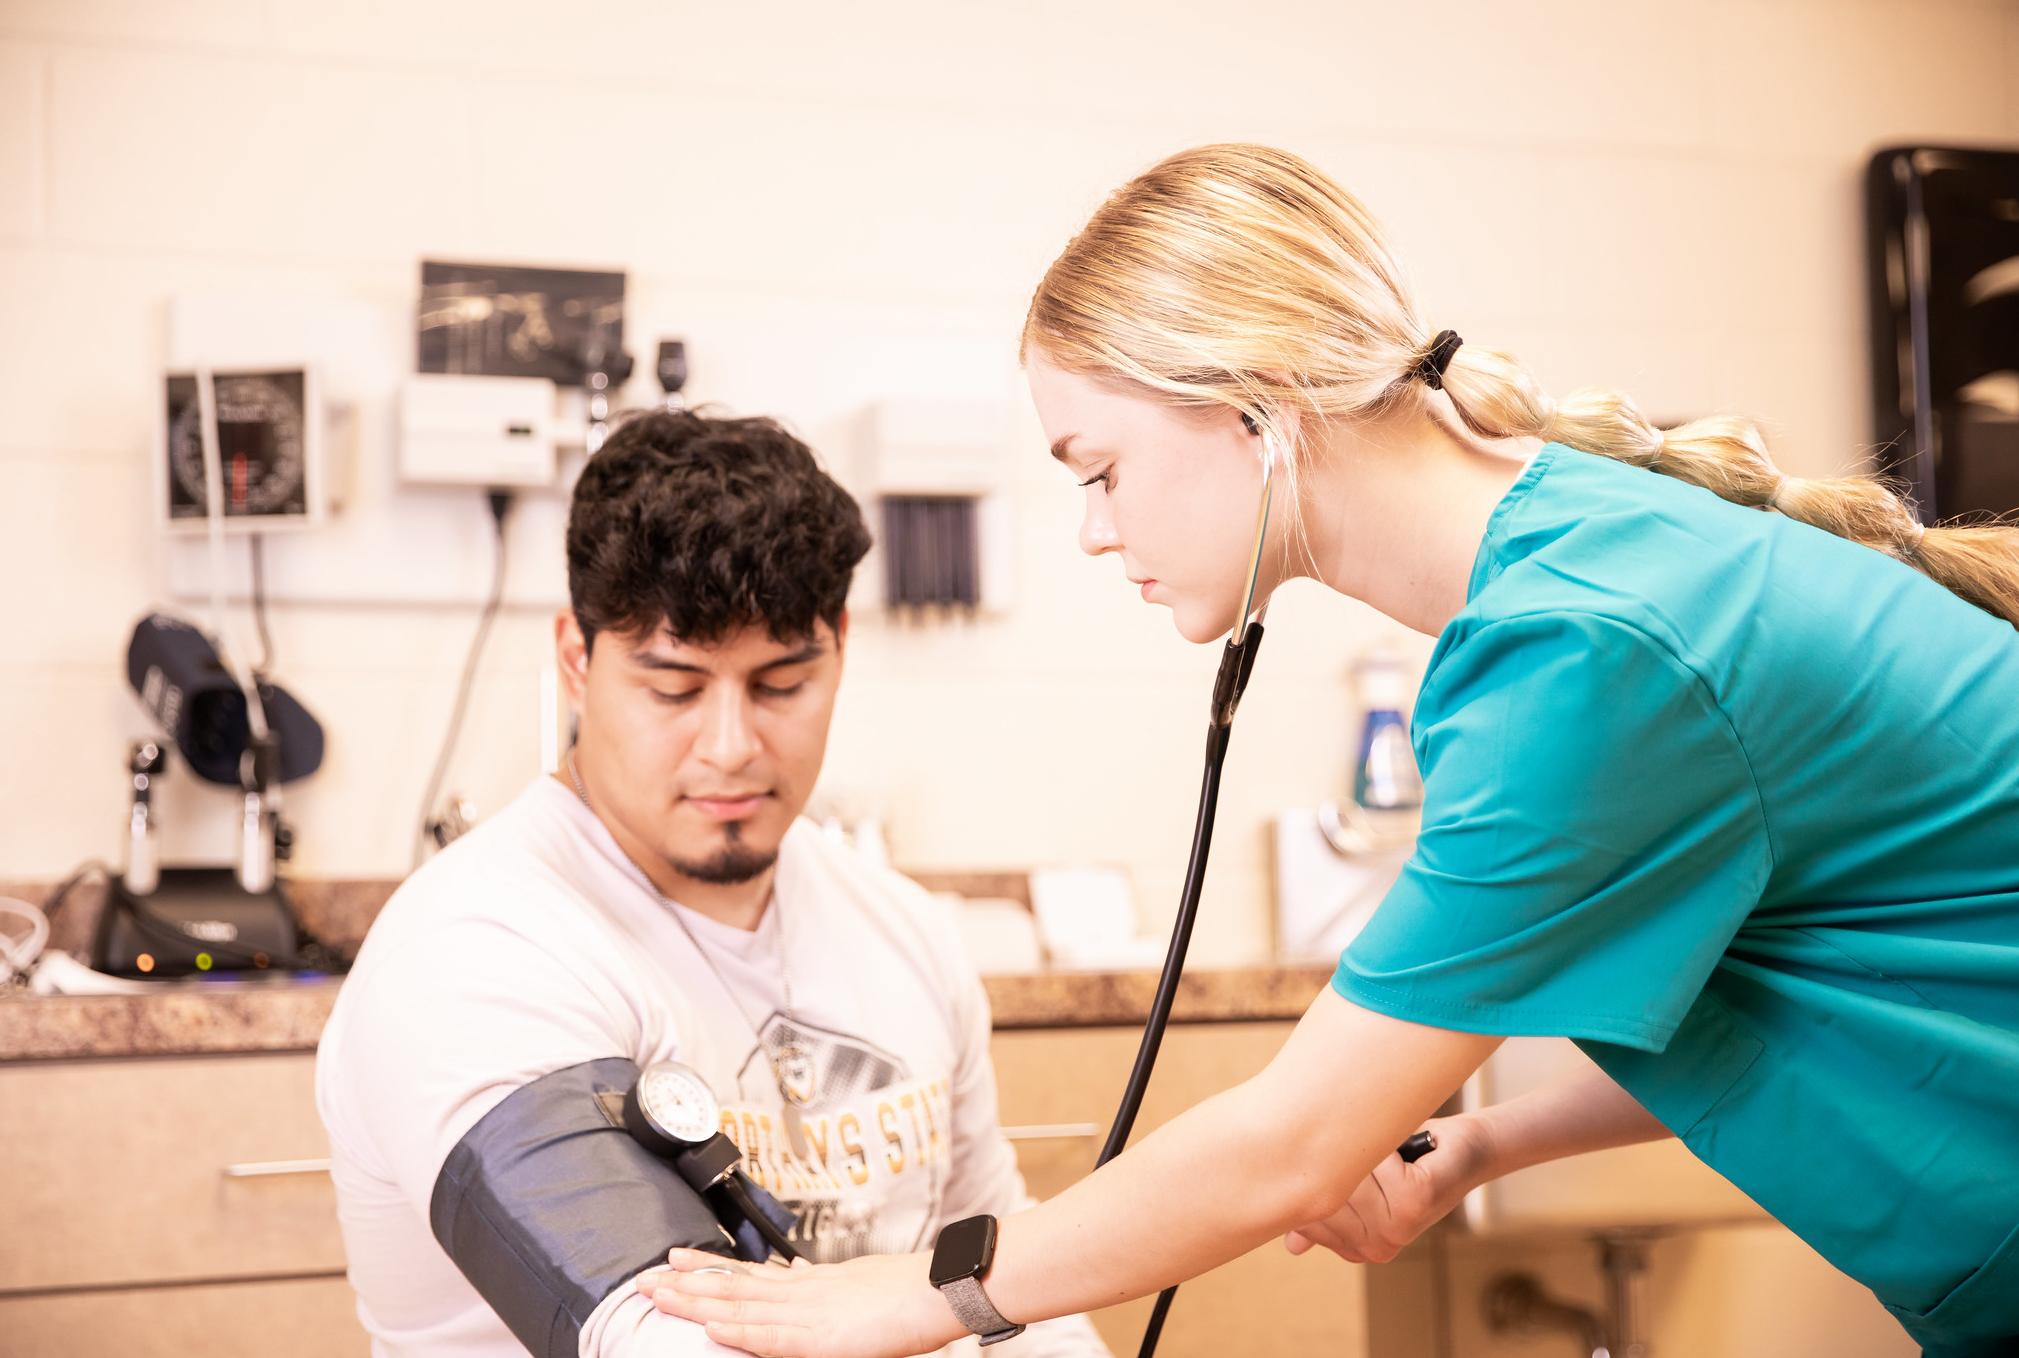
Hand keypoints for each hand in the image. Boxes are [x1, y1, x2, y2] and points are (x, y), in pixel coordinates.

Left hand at [646, 1248, 963, 1357]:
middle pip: (734, 1286)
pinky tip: (711, 1328)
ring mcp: (809, 1312)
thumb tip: (797, 1273)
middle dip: (687, 1284)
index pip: (748, 1275)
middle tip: (646, 1276)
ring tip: (659, 1293)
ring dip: (697, 1301)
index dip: (708, 1269)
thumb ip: (823, 1284)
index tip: (675, 1260)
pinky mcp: (821, 1337)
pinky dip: (739, 1331)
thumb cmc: (908, 1291)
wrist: (940, 1288)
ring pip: (741, 1306)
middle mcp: (802, 1292)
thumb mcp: (857, 1283)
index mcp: (810, 1282)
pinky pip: (771, 1336)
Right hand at [1283, 1114, 1491, 1263]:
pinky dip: (1386, 1147)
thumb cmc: (1407, 1164)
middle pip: (1324, 1195)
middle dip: (1336, 1163)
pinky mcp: (1415, 1200)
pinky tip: (1404, 1152)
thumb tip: (1290, 1246)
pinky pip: (1375, 1161)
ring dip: (1362, 1153)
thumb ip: (1325, 1214)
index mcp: (1357, 1248)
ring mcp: (1397, 1227)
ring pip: (1348, 1177)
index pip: (1306, 1216)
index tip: (1316, 1160)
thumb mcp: (1358, 1187)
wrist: (1463, 1152)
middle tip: (1364, 1155)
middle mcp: (1376, 1246)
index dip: (1309, 1181)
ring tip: (1385, 1155)